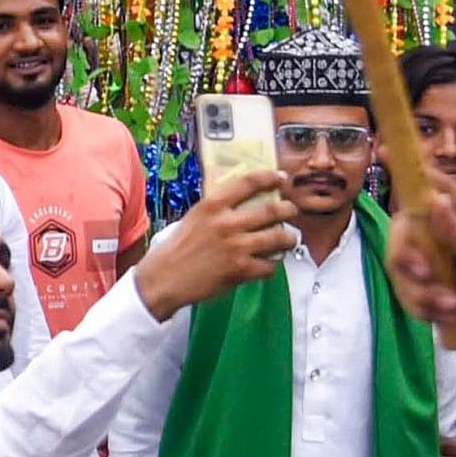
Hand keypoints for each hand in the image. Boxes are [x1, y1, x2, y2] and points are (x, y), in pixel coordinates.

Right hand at [131, 168, 295, 317]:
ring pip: (279, 238)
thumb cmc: (177, 247)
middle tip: (291, 211)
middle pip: (272, 210)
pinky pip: (271, 265)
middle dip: (288, 210)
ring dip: (289, 238)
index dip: (270, 177)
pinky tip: (268, 263)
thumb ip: (218, 210)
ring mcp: (236, 247)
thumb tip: (246, 203)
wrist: (164, 278)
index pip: (248, 183)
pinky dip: (273, 264)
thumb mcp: (194, 218)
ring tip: (288, 238)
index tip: (281, 178)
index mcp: (212, 205)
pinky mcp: (241, 270)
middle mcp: (227, 223)